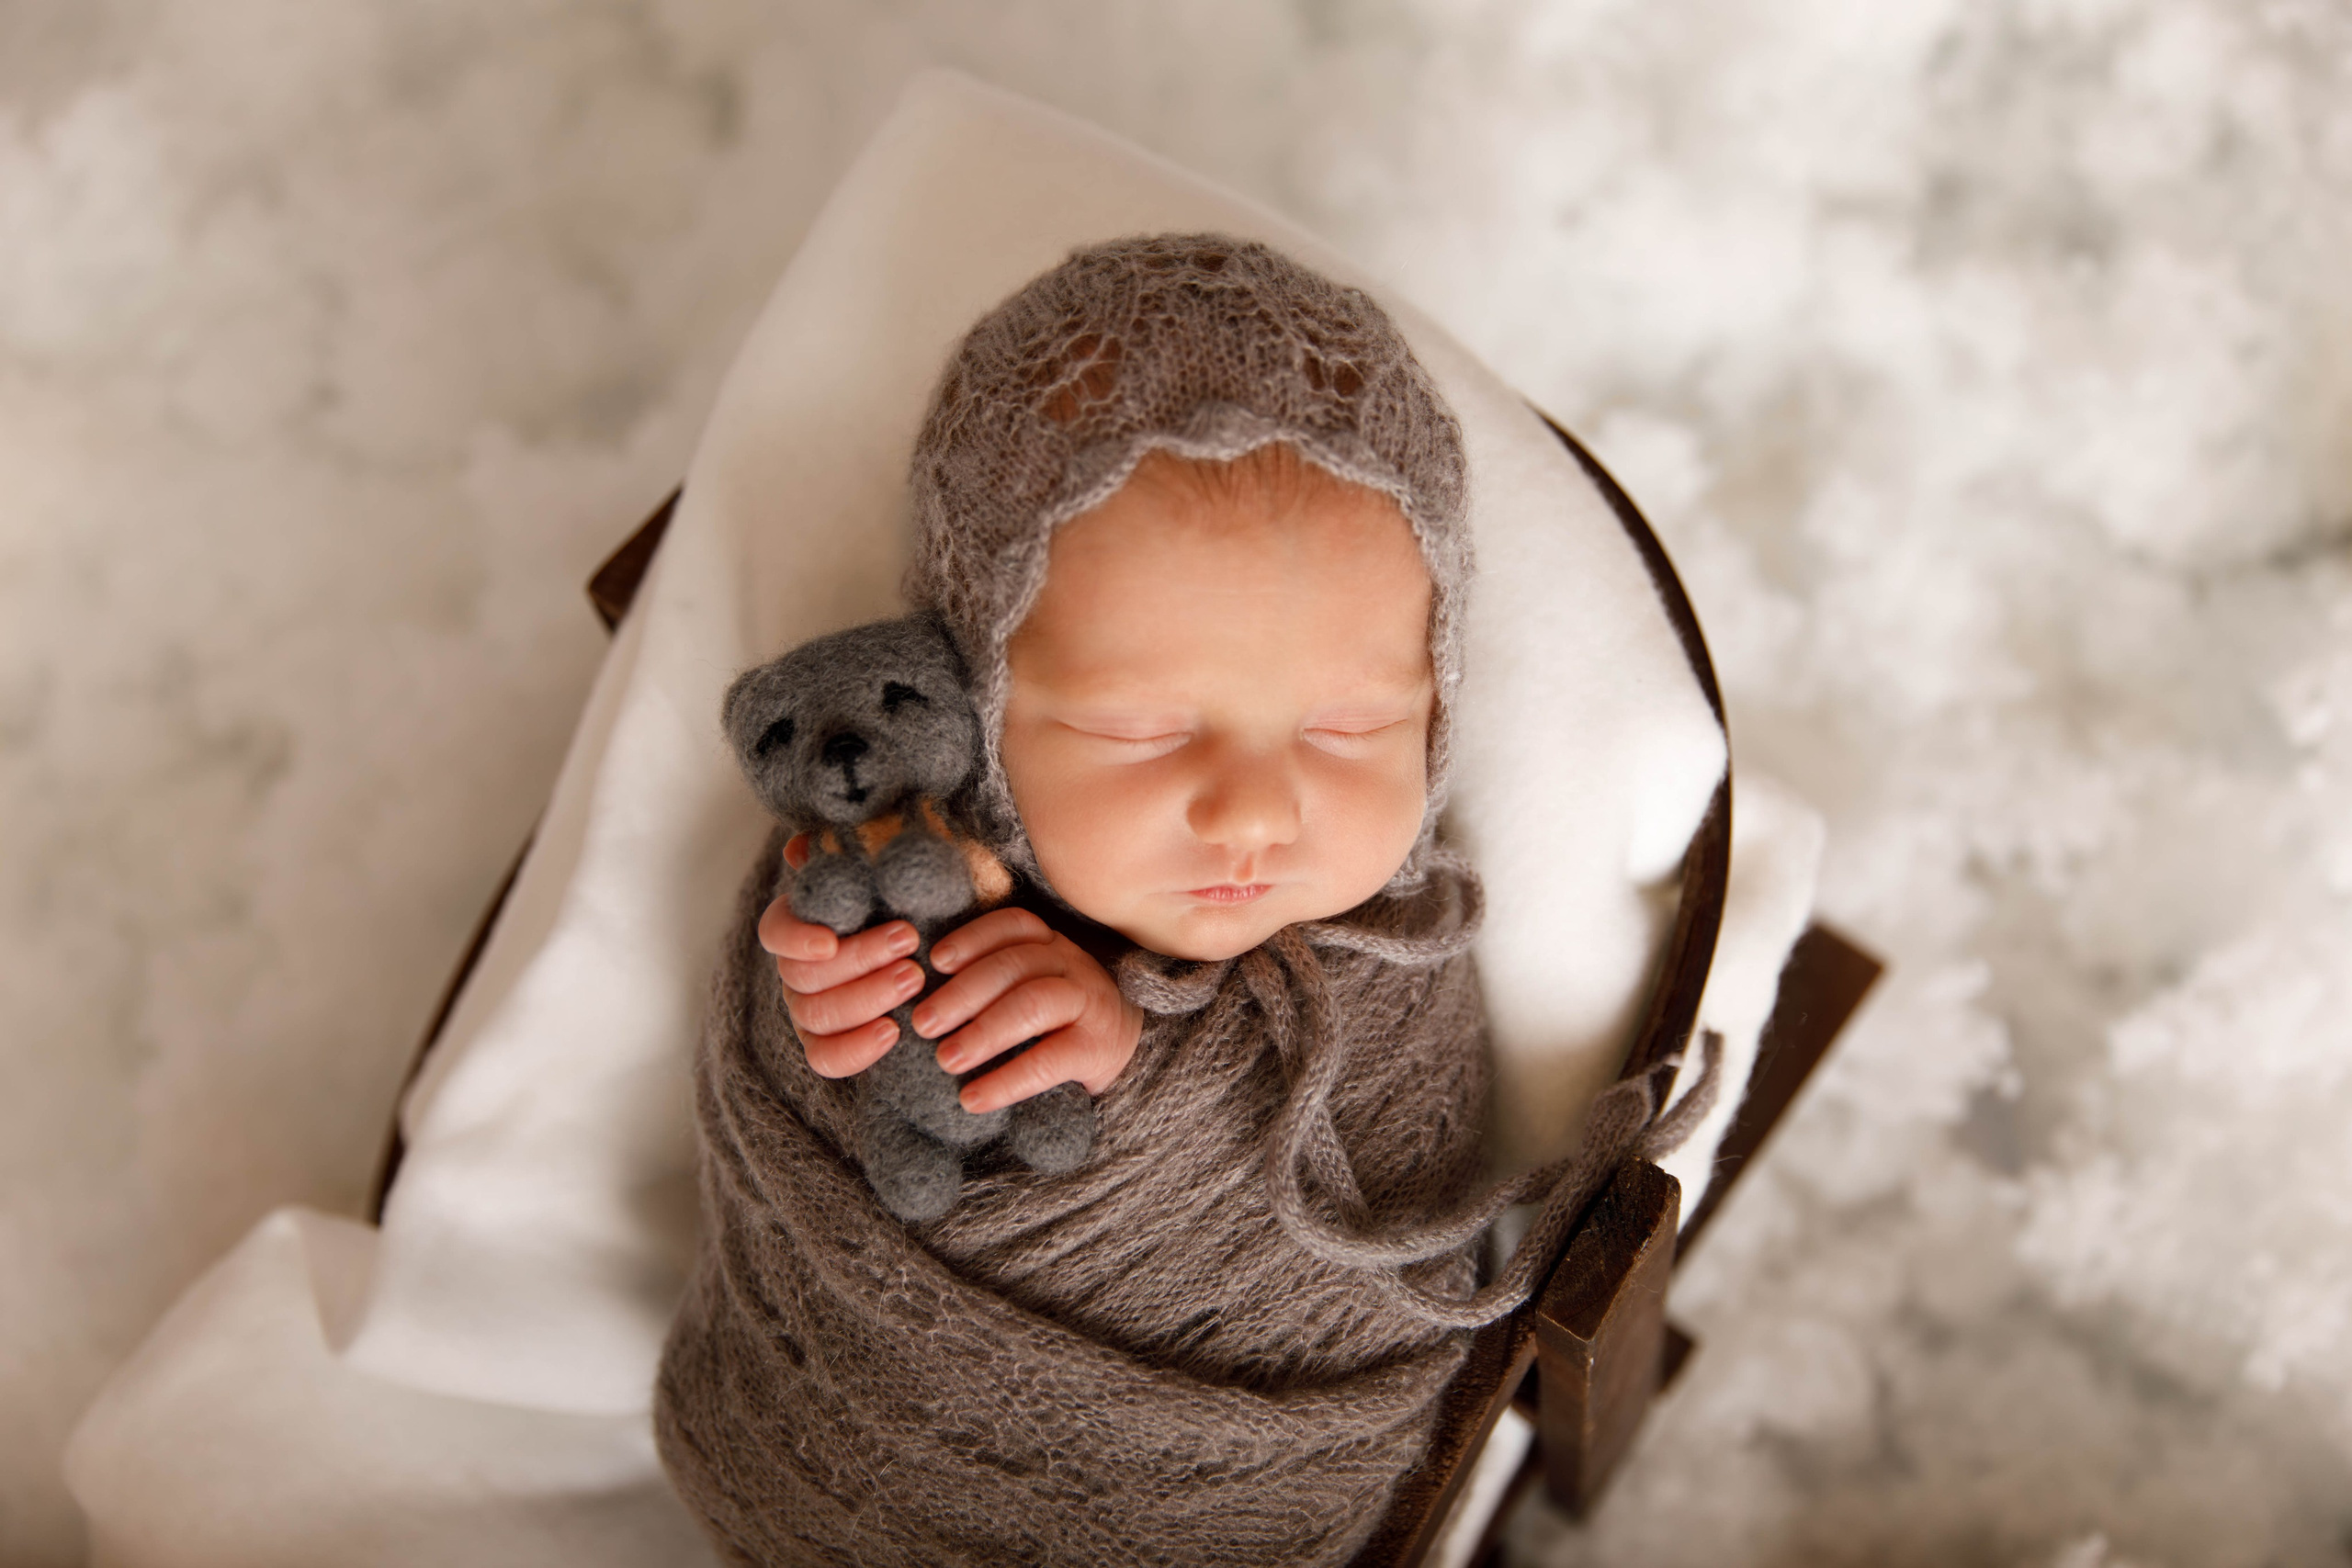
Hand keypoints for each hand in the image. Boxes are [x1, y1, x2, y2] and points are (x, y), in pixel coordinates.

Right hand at [757, 833, 923, 1078]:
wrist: (939, 944)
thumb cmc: (912, 899)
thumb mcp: (892, 866)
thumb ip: (853, 853)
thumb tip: (802, 847)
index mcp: (801, 923)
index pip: (775, 932)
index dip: (796, 939)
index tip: (830, 941)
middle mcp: (797, 970)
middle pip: (803, 977)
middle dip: (858, 962)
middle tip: (909, 946)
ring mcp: (810, 1011)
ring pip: (816, 1017)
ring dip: (866, 999)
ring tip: (915, 980)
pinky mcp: (830, 1046)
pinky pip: (827, 1059)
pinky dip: (856, 1051)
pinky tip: (893, 1032)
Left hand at [914, 907, 1142, 1115]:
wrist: (1131, 1057)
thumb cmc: (1063, 1023)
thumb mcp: (1035, 987)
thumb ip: (997, 981)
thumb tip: (924, 991)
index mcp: (1052, 945)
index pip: (1014, 925)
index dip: (973, 938)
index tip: (936, 961)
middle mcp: (1073, 965)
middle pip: (1014, 965)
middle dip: (962, 993)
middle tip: (922, 1023)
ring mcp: (1090, 1004)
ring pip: (1031, 1004)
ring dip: (982, 1031)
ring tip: (946, 1059)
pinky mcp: (1098, 1049)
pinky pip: (1048, 1061)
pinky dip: (1006, 1081)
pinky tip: (973, 1098)